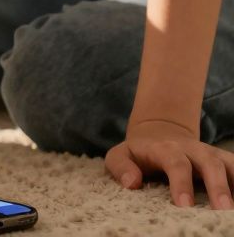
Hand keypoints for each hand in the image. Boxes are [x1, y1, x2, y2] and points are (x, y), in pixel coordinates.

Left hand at [106, 119, 233, 208]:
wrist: (159, 132)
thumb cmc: (138, 153)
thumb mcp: (119, 155)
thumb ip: (120, 167)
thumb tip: (132, 183)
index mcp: (165, 149)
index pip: (176, 163)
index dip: (181, 183)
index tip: (184, 205)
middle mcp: (193, 149)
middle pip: (209, 163)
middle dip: (217, 186)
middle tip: (222, 209)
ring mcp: (211, 154)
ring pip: (229, 164)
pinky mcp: (223, 161)